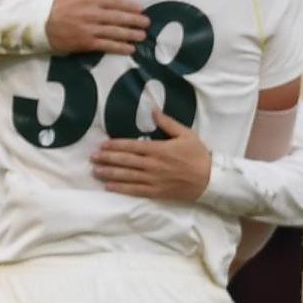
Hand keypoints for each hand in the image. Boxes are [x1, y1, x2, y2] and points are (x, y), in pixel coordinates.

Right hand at [46, 0, 148, 54]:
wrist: (42, 22)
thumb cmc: (60, 3)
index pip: (116, 1)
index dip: (130, 6)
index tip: (141, 9)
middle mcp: (93, 13)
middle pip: (119, 17)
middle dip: (135, 20)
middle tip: (147, 23)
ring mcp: (90, 29)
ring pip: (115, 31)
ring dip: (131, 34)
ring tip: (142, 36)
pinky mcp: (86, 43)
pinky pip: (106, 45)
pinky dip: (119, 47)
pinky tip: (130, 49)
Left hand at [91, 109, 212, 202]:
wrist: (210, 179)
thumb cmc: (198, 155)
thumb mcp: (186, 134)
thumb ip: (168, 123)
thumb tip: (153, 110)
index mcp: (159, 149)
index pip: (132, 146)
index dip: (116, 145)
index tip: (103, 144)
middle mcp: (153, 165)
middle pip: (126, 161)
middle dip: (107, 158)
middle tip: (92, 157)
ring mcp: (153, 179)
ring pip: (127, 176)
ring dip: (110, 173)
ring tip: (95, 171)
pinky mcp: (156, 192)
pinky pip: (135, 191)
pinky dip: (121, 189)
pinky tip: (108, 187)